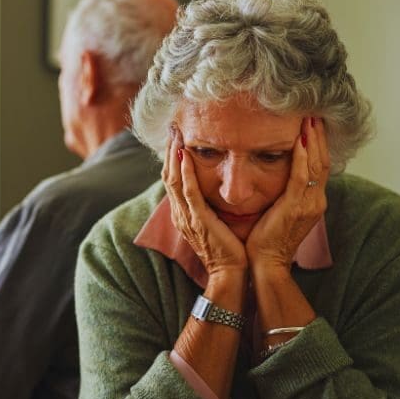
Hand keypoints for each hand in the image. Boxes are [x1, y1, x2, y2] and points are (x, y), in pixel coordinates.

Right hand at [162, 125, 247, 275]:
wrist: (232, 272)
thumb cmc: (229, 249)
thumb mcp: (216, 222)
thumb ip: (212, 204)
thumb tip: (218, 186)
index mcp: (184, 213)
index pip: (172, 179)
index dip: (172, 156)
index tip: (176, 135)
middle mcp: (180, 213)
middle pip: (168, 175)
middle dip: (169, 150)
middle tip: (172, 126)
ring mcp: (187, 217)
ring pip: (173, 180)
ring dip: (173, 155)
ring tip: (175, 133)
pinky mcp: (198, 221)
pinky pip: (188, 193)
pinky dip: (185, 173)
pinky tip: (185, 156)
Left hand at [245, 117, 330, 270]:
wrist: (266, 263)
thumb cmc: (266, 238)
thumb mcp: (280, 210)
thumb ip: (285, 192)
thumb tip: (277, 172)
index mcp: (313, 201)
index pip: (319, 166)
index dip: (318, 144)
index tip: (313, 123)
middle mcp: (316, 201)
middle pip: (322, 161)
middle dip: (319, 136)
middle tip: (314, 112)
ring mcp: (309, 205)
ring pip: (316, 165)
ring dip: (313, 140)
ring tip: (309, 119)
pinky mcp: (296, 208)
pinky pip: (302, 177)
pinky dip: (302, 157)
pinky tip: (299, 140)